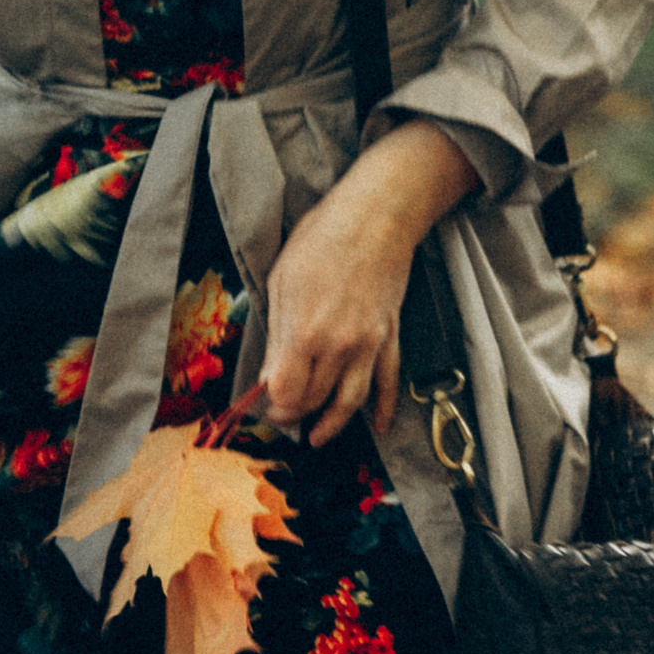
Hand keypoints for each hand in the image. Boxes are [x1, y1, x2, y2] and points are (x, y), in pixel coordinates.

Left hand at [259, 119, 478, 447]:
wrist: (377, 216)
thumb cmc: (323, 238)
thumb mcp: (282, 281)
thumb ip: (277, 336)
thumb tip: (270, 376)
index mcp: (305, 332)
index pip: (286, 393)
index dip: (272, 405)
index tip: (263, 404)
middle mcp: (339, 347)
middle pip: (314, 400)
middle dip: (295, 413)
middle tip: (282, 417)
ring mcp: (369, 345)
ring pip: (350, 402)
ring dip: (333, 425)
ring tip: (318, 437)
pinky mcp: (389, 337)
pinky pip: (388, 383)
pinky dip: (382, 408)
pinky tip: (376, 426)